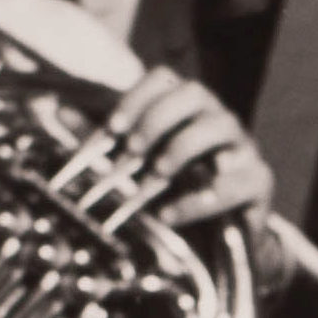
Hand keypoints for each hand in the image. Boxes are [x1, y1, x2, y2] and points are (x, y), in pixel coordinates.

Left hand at [102, 67, 277, 234]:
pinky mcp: (258, 182)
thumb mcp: (142, 167)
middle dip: (159, 118)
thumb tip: (58, 111)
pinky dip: (200, 199)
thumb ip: (107, 141)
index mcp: (188, 110)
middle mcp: (217, 120)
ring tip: (157, 174)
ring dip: (182, 148)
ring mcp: (243, 148)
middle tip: (133, 149)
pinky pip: (236, 182)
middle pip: (195, 93)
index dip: (137, 97)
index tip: (113, 129)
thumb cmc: (179, 193)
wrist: (223, 238)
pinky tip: (170, 214)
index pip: (165, 79)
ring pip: (222, 126)